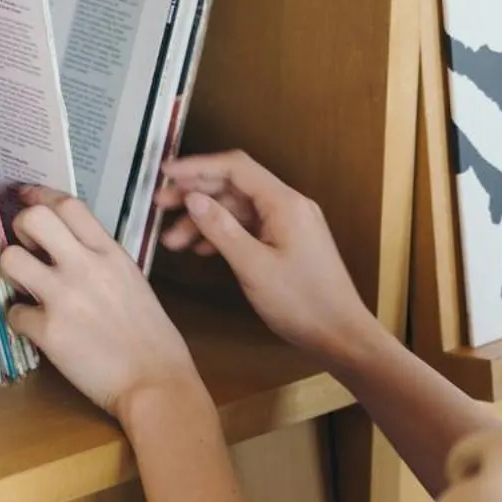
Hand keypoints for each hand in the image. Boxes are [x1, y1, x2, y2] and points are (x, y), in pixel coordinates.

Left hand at [0, 187, 204, 418]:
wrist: (156, 383)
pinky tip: (35, 327)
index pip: (68, 205)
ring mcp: (64, 298)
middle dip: (19, 226)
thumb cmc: (153, 338)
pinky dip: (19, 320)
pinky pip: (13, 312)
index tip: (26, 196)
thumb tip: (72, 251)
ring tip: (25, 285)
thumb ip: (103, 261)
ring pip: (10, 258)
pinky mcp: (48, 331)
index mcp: (110, 253)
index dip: (40, 195)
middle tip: (25, 245)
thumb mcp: (134, 282)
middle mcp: (85, 267)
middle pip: (33, 218)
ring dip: (10, 270)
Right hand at [154, 151, 375, 358]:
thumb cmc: (304, 303)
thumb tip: (193, 198)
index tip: (166, 173)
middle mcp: (288, 206)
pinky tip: (202, 249)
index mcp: (284, 203)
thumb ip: (221, 229)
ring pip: (238, 210)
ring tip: (173, 240)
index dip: (197, 166)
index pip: (235, 168)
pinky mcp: (287, 242)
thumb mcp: (253, 266)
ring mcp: (289, 224)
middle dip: (195, 193)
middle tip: (160, 204)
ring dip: (205, 220)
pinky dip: (224, 234)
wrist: (341, 334)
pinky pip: (249, 227)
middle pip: (234, 187)